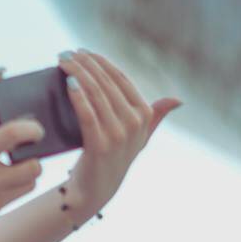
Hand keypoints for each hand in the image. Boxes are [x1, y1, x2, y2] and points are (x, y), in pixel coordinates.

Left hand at [58, 49, 182, 213]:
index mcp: (144, 115)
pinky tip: (68, 82)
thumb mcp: (140, 137)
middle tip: (67, 52)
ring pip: (96, 95)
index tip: (84, 51)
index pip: (121, 80)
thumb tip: (178, 100)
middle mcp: (134, 123)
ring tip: (62, 60)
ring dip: (78, 73)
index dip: (102, 63)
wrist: (95, 190)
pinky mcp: (100, 145)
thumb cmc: (113, 159)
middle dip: (85, 64)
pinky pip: (87, 114)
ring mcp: (118, 135)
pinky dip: (77, 96)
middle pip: (106, 84)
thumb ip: (156, 116)